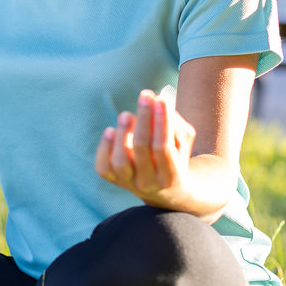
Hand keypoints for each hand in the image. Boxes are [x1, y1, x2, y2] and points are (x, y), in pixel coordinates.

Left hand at [95, 87, 197, 208]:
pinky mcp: (113, 180)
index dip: (162, 121)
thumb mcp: (182, 142)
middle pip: (142, 149)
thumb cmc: (173, 155)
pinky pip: (103, 166)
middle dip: (144, 119)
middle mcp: (149, 183)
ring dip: (123, 133)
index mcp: (171, 175)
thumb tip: (158, 100)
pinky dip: (104, 147)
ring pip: (120, 161)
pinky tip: (111, 130)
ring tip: (127, 114)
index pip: (164, 147)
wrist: (162, 189)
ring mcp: (129, 183)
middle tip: (145, 96)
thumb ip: (174, 123)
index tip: (160, 99)